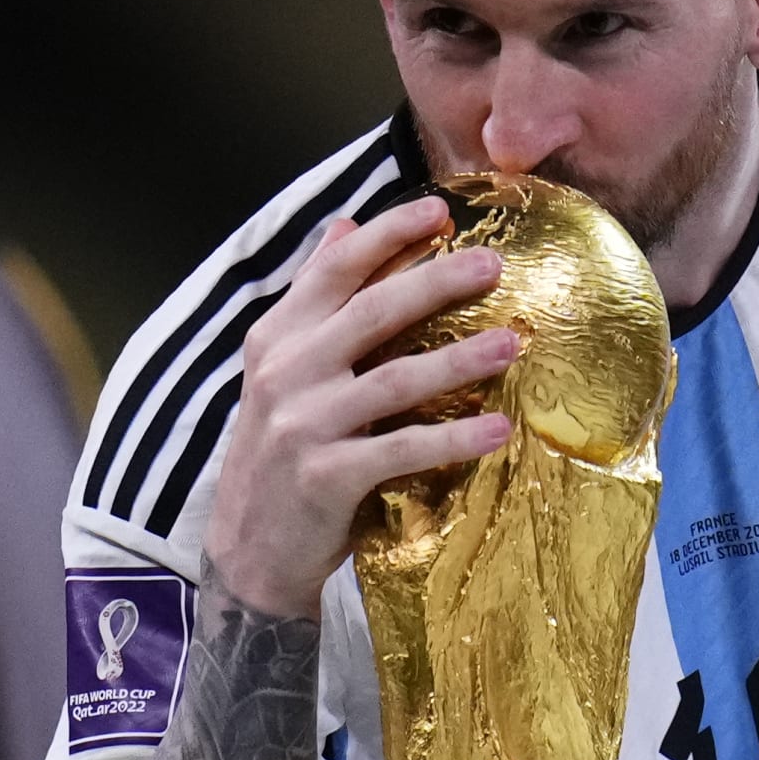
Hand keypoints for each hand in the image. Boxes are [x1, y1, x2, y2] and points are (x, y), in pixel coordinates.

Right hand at [204, 196, 516, 618]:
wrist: (247, 549)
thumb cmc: (280, 448)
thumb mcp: (282, 366)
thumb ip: (315, 296)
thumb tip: (345, 222)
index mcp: (279, 336)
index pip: (334, 268)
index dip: (386, 234)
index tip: (439, 209)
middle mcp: (287, 371)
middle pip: (371, 312)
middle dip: (435, 282)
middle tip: (492, 263)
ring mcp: (304, 425)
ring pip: (393, 379)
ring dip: (458, 359)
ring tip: (511, 344)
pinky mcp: (326, 478)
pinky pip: (401, 451)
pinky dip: (451, 439)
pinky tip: (497, 428)